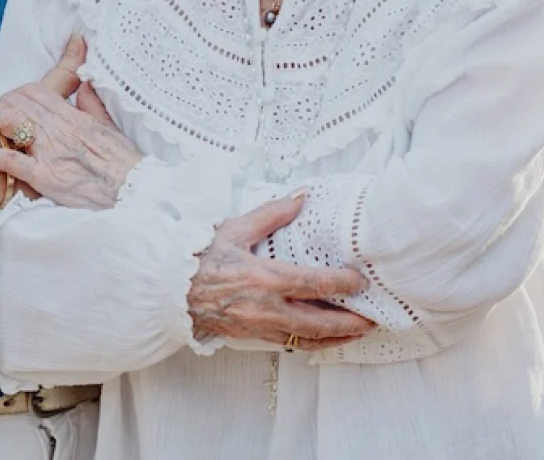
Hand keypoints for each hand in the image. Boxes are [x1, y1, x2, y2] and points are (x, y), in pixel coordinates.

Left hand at [0, 38, 144, 209]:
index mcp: (76, 117)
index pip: (38, 92)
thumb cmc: (126, 167)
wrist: (135, 194)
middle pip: (20, 103)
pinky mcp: (45, 177)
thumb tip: (85, 85)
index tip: (3, 100)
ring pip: (11, 123)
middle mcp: (61, 129)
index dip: (16, 93)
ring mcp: (52, 152)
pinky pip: (9, 160)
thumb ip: (94, 105)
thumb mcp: (112, 130)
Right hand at [187, 192, 374, 350]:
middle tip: (373, 317)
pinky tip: (326, 338)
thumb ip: (272, 214)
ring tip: (358, 331)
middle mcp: (265, 307)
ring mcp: (259, 326)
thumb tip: (301, 197)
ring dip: (337, 338)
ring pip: (307, 340)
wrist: (170, 290)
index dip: (343, 284)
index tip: (361, 281)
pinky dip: (313, 343)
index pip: (314, 284)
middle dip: (350, 322)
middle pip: (319, 322)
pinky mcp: (253, 336)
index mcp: (262, 277)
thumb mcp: (235, 228)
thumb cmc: (200, 258)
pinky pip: (290, 345)